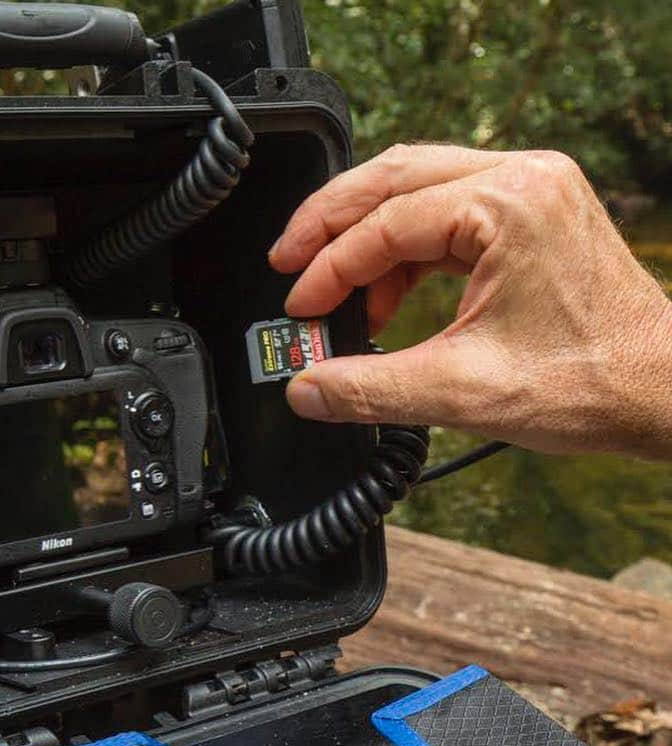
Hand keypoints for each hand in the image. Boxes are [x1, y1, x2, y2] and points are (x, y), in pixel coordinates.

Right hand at [269, 144, 671, 458]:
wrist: (661, 393)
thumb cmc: (593, 383)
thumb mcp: (461, 392)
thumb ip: (368, 389)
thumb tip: (305, 388)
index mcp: (510, 204)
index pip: (387, 223)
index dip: (329, 268)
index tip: (298, 307)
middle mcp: (523, 180)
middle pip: (394, 177)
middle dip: (330, 223)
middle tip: (287, 262)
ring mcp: (530, 192)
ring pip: (417, 188)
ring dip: (365, 236)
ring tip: (330, 287)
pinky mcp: (530, 215)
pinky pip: (445, 214)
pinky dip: (403, 251)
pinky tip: (383, 297)